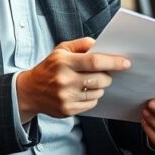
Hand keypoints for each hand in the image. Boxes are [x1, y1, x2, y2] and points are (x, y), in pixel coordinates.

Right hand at [15, 37, 129, 121]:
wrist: (28, 91)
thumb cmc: (49, 68)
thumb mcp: (61, 50)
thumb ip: (82, 44)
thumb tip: (100, 45)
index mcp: (64, 62)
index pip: (94, 61)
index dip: (113, 62)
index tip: (126, 63)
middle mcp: (64, 80)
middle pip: (100, 79)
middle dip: (107, 76)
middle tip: (103, 73)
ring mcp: (65, 97)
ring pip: (98, 93)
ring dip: (99, 87)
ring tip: (88, 82)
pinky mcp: (67, 110)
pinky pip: (91, 104)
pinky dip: (92, 98)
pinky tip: (82, 92)